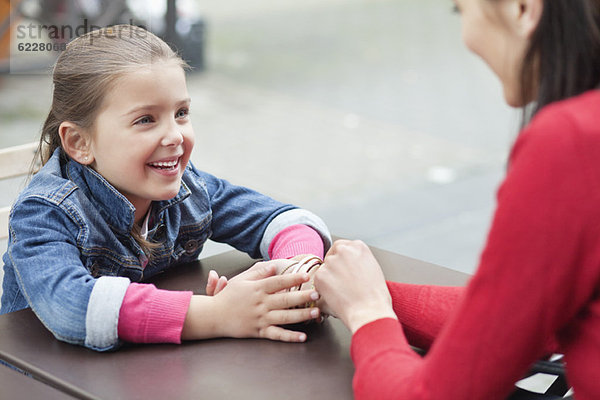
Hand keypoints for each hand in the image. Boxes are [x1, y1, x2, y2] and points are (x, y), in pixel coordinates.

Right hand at [184, 260, 320, 341]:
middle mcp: (260, 303)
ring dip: (301, 315)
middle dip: (302, 296)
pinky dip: (289, 337)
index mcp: (257, 289)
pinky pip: (276, 334)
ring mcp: (260, 318)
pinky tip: (302, 337)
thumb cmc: (228, 296)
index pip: (278, 281)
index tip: (307, 275)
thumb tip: (273, 265)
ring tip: (315, 312)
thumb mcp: (241, 280)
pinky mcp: (259, 331)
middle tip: (317, 294)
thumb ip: (258, 273)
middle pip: (285, 299)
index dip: (293, 277)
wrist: (213, 316)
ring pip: (284, 317)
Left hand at [314, 240, 396, 332]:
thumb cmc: (375, 296)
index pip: (343, 247)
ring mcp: (331, 262)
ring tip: (342, 293)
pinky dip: (323, 290)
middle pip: (332, 256)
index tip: (343, 268)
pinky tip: (336, 297)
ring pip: (324, 269)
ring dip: (329, 279)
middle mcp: (343, 250)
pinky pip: (318, 282)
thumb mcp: (372, 269)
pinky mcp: (320, 275)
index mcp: (358, 246)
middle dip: (334, 268)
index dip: (341, 260)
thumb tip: (349, 266)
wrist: (369, 311)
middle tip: (340, 283)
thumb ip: (358, 262)